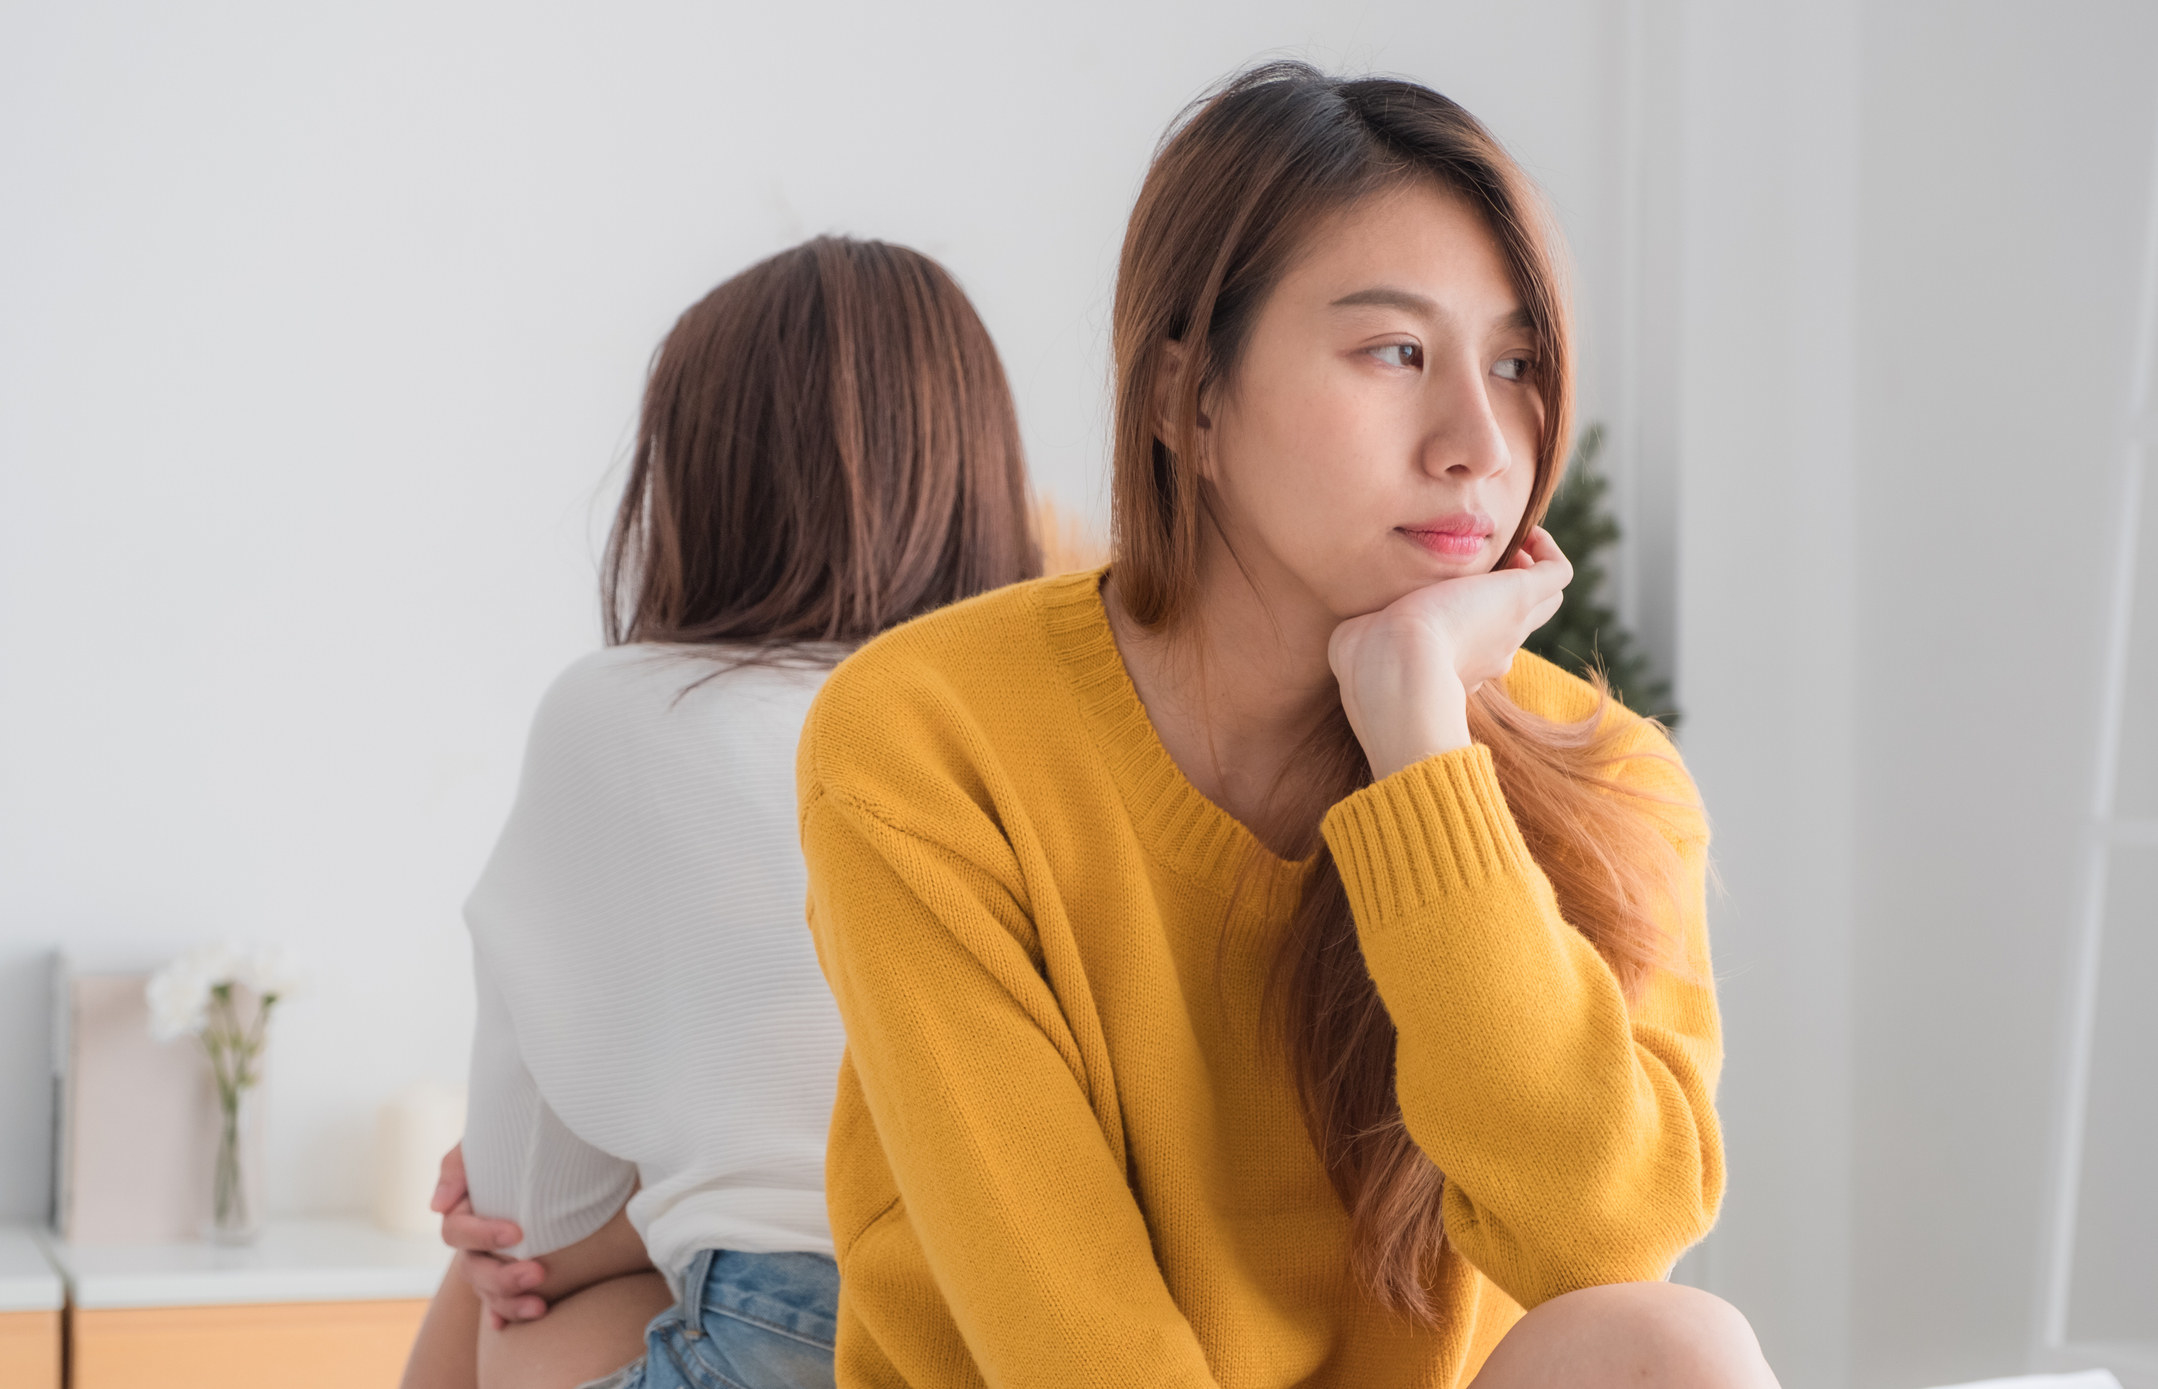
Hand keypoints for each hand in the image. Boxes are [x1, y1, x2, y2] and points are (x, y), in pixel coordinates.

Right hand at [431, 1143, 549, 1327]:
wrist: (539, 1154)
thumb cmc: (507, 1145)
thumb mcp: (481, 1145)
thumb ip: (456, 1167)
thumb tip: (437, 1206)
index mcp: (461, 1213)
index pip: (458, 1232)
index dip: (483, 1236)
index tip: (518, 1233)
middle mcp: (471, 1243)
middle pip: (473, 1270)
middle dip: (503, 1277)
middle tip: (538, 1273)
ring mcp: (489, 1262)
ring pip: (488, 1292)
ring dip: (510, 1302)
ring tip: (540, 1306)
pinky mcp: (509, 1273)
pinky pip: (502, 1303)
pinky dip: (504, 1315)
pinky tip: (515, 1323)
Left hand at [1328, 526, 1571, 779]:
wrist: (1393, 670)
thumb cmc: (1367, 664)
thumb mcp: (1361, 645)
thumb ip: (1364, 632)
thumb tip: (1358, 625)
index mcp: (1455, 665)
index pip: (1478, 642)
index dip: (1471, 615)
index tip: (1448, 592)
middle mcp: (1490, 651)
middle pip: (1520, 622)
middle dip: (1506, 590)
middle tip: (1487, 562)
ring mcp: (1509, 626)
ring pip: (1545, 599)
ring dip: (1531, 568)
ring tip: (1512, 543)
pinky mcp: (1520, 597)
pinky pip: (1556, 572)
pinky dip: (1546, 549)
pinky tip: (1524, 532)